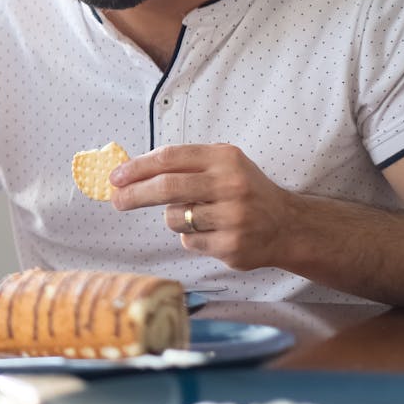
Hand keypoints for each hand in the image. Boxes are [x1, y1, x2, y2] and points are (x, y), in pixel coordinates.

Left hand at [108, 143, 299, 270]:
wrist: (287, 225)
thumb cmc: (244, 191)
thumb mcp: (223, 166)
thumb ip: (184, 165)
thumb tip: (130, 173)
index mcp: (225, 158)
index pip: (170, 158)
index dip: (137, 167)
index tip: (116, 177)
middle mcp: (231, 185)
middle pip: (166, 187)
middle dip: (134, 194)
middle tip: (117, 200)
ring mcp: (233, 217)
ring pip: (175, 218)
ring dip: (175, 218)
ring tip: (199, 216)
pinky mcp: (231, 246)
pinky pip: (189, 241)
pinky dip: (192, 237)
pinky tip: (215, 232)